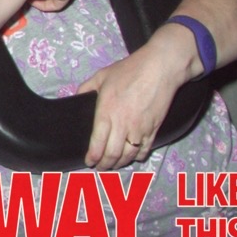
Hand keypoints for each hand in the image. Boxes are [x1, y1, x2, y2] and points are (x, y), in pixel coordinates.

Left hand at [77, 41, 181, 168]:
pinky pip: (145, 150)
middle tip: (100, 167)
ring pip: (128, 155)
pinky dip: (137, 157)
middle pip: (112, 154)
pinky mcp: (154, 129)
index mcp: (106, 113)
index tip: (89, 162)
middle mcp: (122, 125)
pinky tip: (132, 157)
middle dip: (105, 164)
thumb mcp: (101, 76)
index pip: (97, 143)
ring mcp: (139, 129)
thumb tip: (76, 96)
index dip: (92, 157)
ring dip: (120, 163)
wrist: (160, 69)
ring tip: (113, 164)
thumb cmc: (129, 70)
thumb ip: (86, 87)